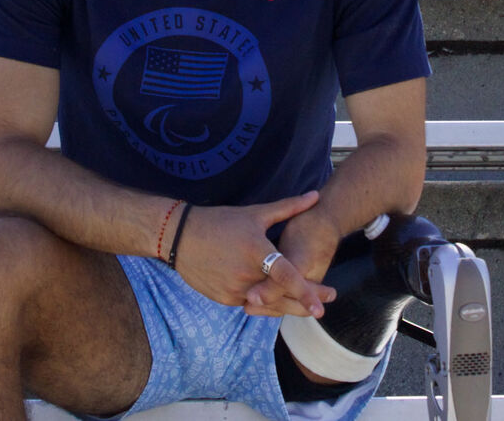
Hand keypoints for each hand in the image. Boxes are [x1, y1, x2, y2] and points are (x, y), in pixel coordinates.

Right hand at [174, 191, 334, 317]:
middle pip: (280, 298)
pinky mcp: (224, 299)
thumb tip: (315, 196)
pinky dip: (263, 303)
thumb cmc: (220, 221)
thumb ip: (288, 207)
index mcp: (255, 251)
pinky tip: (274, 299)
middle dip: (303, 304)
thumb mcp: (254, 213)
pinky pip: (250, 304)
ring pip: (266, 305)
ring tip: (302, 305)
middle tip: (322, 307)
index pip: (285, 276)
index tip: (322, 305)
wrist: (180, 237)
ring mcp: (233, 290)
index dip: (306, 292)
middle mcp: (245, 275)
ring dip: (284, 306)